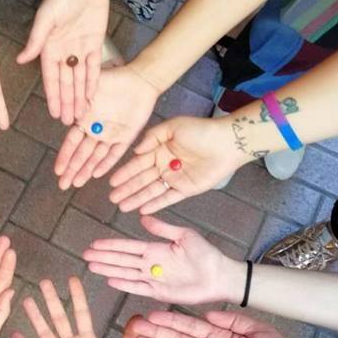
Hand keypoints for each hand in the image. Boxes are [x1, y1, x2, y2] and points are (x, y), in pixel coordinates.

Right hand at [14, 276, 137, 337]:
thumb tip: (139, 317)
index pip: (81, 314)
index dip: (77, 297)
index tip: (72, 279)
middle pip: (59, 319)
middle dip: (51, 300)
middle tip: (44, 281)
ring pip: (45, 332)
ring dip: (35, 316)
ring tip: (26, 299)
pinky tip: (15, 334)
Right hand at [17, 0, 109, 125]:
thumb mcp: (45, 20)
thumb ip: (35, 42)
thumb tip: (21, 61)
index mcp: (49, 48)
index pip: (51, 78)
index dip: (53, 96)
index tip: (53, 112)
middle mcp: (64, 52)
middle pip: (66, 83)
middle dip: (67, 103)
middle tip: (68, 122)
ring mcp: (80, 49)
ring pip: (80, 79)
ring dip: (80, 97)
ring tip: (80, 115)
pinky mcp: (94, 44)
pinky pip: (94, 68)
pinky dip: (93, 82)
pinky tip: (93, 97)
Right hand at [54, 65, 160, 189]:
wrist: (140, 80)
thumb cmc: (114, 79)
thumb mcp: (91, 86)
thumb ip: (78, 98)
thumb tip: (64, 109)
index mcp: (85, 119)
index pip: (72, 142)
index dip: (65, 156)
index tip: (57, 170)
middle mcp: (96, 130)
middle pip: (82, 154)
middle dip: (72, 169)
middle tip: (63, 185)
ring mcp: (111, 135)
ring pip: (96, 157)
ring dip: (86, 170)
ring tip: (77, 184)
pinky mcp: (126, 137)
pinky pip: (116, 153)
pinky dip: (107, 164)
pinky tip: (97, 175)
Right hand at [84, 215, 244, 303]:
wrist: (219, 275)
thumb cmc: (205, 254)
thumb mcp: (184, 235)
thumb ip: (163, 228)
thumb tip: (143, 218)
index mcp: (156, 248)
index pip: (128, 246)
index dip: (111, 245)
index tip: (94, 243)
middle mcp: (151, 264)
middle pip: (122, 260)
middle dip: (103, 257)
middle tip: (85, 255)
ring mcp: (153, 278)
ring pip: (125, 273)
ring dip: (108, 270)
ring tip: (91, 267)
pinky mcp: (159, 292)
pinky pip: (137, 287)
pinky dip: (124, 284)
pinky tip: (110, 280)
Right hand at [109, 115, 236, 213]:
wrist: (226, 143)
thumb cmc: (201, 131)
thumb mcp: (173, 127)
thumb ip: (152, 137)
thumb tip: (135, 151)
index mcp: (160, 149)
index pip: (138, 163)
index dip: (125, 173)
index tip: (111, 181)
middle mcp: (165, 165)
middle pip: (142, 180)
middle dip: (127, 189)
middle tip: (112, 198)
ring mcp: (175, 178)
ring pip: (151, 191)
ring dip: (136, 199)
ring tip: (121, 207)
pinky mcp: (186, 189)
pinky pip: (167, 198)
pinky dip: (155, 205)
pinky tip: (142, 210)